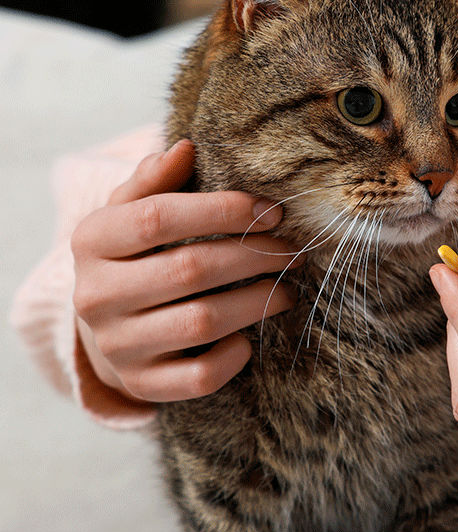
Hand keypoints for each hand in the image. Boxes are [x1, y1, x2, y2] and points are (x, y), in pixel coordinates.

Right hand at [70, 139, 300, 402]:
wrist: (106, 329)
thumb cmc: (136, 256)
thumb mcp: (132, 212)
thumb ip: (156, 180)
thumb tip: (184, 148)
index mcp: (91, 241)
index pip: (158, 218)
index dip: (224, 210)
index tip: (272, 211)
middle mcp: (95, 296)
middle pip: (190, 269)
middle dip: (254, 256)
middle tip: (292, 250)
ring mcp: (117, 345)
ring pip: (202, 322)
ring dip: (257, 301)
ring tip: (285, 288)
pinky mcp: (141, 384)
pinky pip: (200, 376)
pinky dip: (234, 355)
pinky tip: (248, 336)